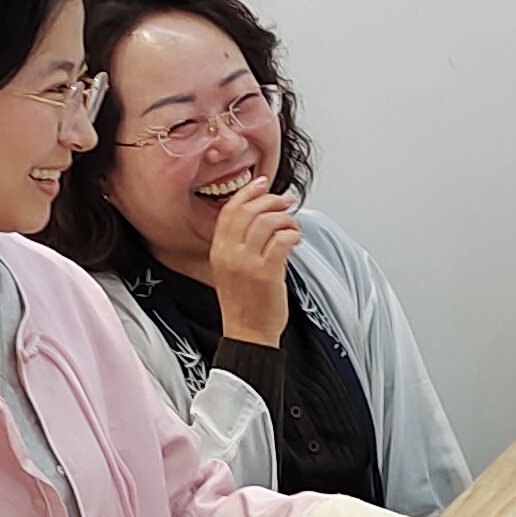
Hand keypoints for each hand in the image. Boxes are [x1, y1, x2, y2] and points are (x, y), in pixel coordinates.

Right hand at [204, 182, 303, 345]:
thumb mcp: (231, 268)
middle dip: (271, 201)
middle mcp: (230, 254)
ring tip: (293, 226)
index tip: (262, 183)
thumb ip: (239, 243)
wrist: (248, 333)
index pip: (230, 210)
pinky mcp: (267, 273)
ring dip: (286, 218)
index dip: (248, 193)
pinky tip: (296, 239)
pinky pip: (283, 240)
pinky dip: (293, 235)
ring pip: (268, 222)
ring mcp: (247, 263)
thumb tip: (262, 215)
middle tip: (286, 202)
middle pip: (249, 211)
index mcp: (219, 250)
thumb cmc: (244, 303)